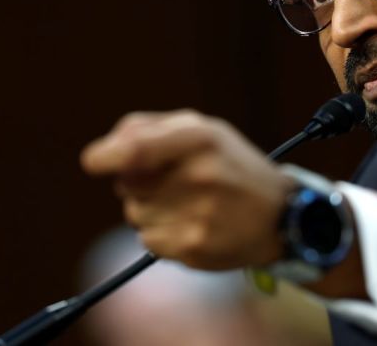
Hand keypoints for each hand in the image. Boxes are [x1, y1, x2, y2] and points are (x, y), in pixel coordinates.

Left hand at [81, 110, 295, 270]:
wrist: (281, 215)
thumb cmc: (232, 166)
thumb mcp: (203, 130)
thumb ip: (150, 129)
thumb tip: (103, 152)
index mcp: (200, 138)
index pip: (134, 147)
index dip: (105, 156)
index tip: (95, 163)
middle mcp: (199, 175)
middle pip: (127, 185)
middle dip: (138, 184)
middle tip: (175, 183)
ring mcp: (198, 214)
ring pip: (134, 214)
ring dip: (150, 211)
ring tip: (189, 205)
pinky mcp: (194, 247)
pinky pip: (148, 241)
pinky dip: (161, 235)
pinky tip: (192, 226)